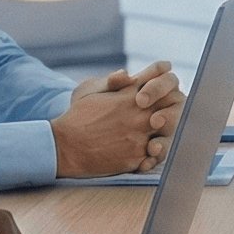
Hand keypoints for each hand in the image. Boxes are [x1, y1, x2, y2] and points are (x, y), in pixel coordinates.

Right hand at [53, 72, 179, 177]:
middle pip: (169, 111)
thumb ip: (114, 82)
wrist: (64, 146)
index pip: (161, 86)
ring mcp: (139, 138)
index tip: (161, 94)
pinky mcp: (135, 159)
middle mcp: (139, 116)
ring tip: (154, 136)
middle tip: (162, 116)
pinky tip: (142, 152)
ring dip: (161, 135)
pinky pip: (153, 155)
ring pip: (164, 134)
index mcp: (130, 97)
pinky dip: (150, 154)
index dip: (163, 90)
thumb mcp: (92, 91)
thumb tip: (129, 75)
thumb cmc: (77, 117)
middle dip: (168, 112)